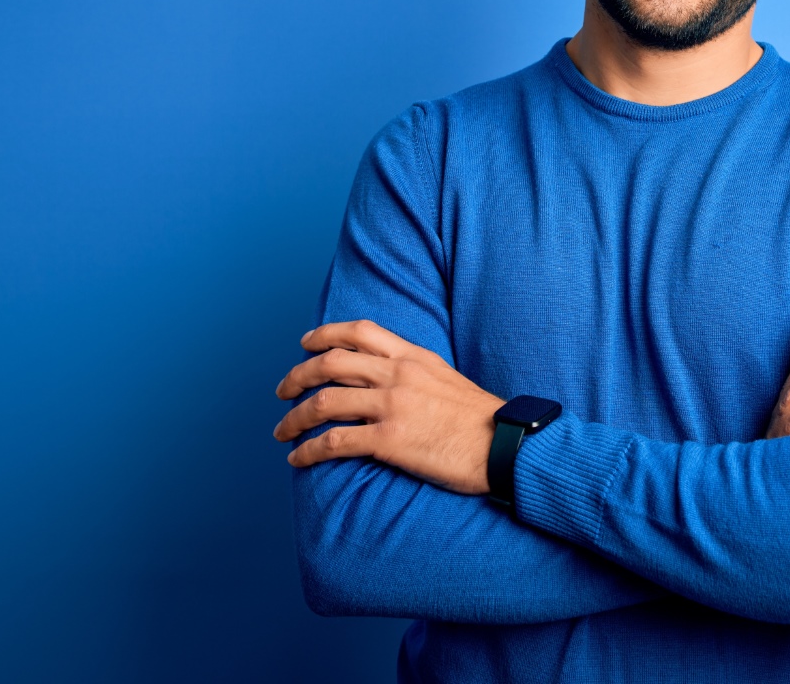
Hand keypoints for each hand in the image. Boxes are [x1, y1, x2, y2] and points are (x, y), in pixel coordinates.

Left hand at [273, 319, 504, 493]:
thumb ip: (415, 373)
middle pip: (331, 363)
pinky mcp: (389, 441)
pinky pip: (334, 442)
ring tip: (282, 430)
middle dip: (297, 375)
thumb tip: (389, 381)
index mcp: (413, 357)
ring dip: (294, 418)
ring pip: (323, 402)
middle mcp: (398, 375)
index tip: (305, 344)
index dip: (325, 334)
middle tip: (282, 391)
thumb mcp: (448, 378)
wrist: (506, 446)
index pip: (360, 332)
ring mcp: (392, 407)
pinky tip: (298, 458)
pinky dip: (309, 450)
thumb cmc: (483, 420)